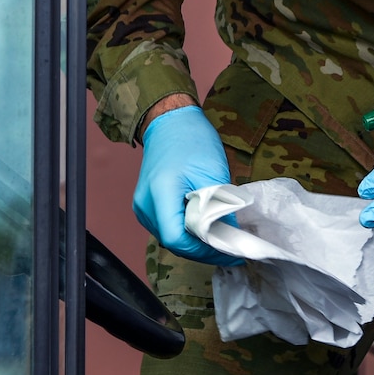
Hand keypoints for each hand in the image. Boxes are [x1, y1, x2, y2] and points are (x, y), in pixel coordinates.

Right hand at [133, 106, 242, 264]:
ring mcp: (142, 207)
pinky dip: (185, 233)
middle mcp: (144, 205)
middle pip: (172, 242)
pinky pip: (166, 228)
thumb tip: (231, 236)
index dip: (203, 250)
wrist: (170, 123)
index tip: (228, 251)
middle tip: (230, 249)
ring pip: (169, 238)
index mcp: (160, 193)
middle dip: (202, 250)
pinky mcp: (146, 206)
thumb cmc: (192, 141)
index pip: (176, 239)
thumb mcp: (213, 174)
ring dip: (194, 243)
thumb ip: (219, 208)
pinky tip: (204, 229)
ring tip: (220, 241)